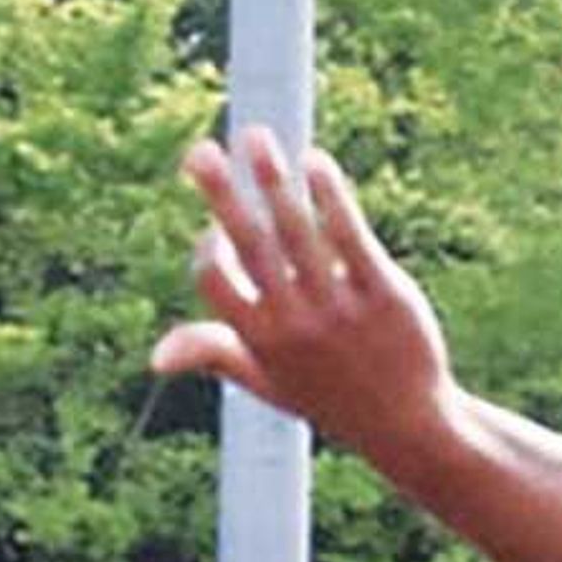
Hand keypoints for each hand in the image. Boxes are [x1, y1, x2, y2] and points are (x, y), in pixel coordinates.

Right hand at [151, 128, 458, 468]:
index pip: (216, 282)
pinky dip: (330, 197)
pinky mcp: (384, 294)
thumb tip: (154, 357)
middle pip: (251, 246)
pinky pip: (350, 236)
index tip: (216, 227)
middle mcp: (295, 323)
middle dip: (222, 195)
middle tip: (200, 149)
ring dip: (272, 181)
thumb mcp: (266, 383)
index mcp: (260, 341)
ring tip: (255, 137)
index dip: (209, 248)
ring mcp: (340, 307)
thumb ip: (213, 354)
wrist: (407, 424)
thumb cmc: (328, 396)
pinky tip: (314, 163)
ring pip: (298, 232)